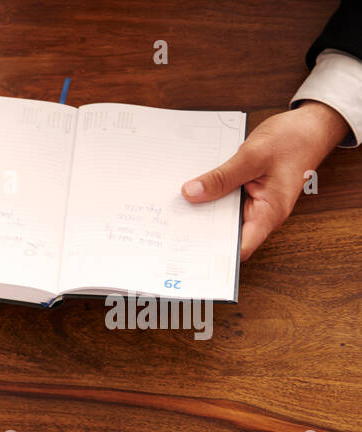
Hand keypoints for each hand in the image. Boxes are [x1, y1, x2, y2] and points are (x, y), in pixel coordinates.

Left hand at [182, 101, 348, 259]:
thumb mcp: (253, 155)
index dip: (215, 253)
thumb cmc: (293, 140)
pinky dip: (210, 198)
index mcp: (269, 213)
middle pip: (226, 235)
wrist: (311, 126)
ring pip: (223, 218)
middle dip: (201, 232)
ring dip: (203, 213)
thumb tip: (191, 193)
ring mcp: (254, 205)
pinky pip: (225, 202)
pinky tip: (192, 192)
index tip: (189, 250)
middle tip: (172, 227)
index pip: (240, 248)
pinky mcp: (248, 194)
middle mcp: (261, 214)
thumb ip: (222, 177)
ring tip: (175, 210)